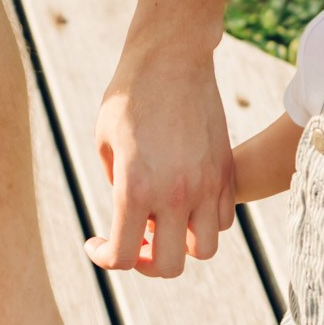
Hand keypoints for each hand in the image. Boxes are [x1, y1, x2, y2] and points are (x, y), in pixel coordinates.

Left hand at [86, 39, 235, 277]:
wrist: (173, 57)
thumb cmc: (130, 95)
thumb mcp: (105, 143)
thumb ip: (117, 188)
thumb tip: (132, 217)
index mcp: (135, 188)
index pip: (124, 257)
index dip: (105, 258)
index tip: (98, 244)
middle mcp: (175, 194)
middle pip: (168, 266)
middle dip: (146, 262)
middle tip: (134, 239)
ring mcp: (207, 184)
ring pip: (204, 249)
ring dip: (182, 245)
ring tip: (165, 222)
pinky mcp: (225, 171)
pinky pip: (223, 218)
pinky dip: (205, 221)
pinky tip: (186, 200)